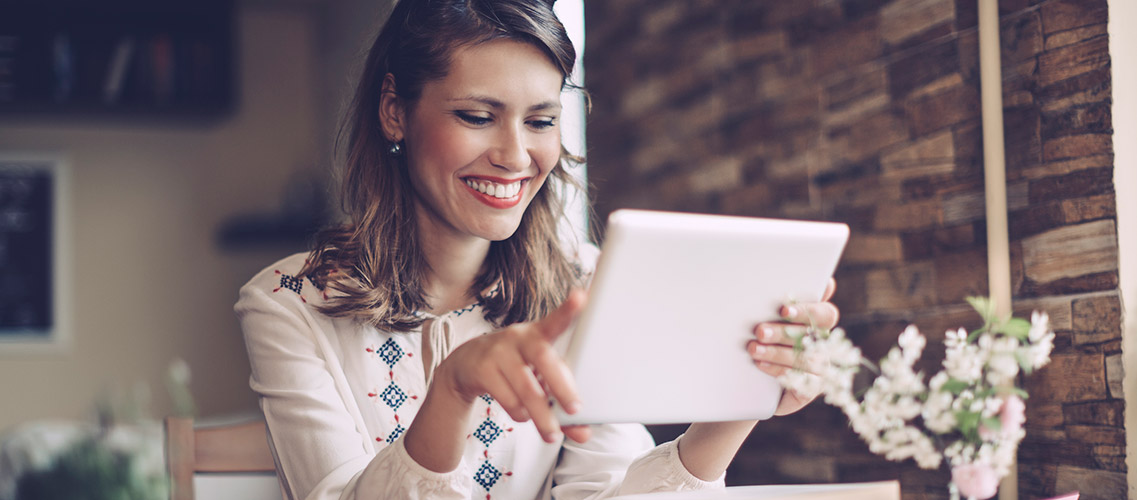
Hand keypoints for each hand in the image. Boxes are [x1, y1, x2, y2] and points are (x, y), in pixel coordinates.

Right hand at [432, 289, 591, 443]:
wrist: (464, 366)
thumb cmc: (513, 369)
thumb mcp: (539, 379)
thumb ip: (562, 404)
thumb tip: (584, 432)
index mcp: (538, 334)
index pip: (555, 320)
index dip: (569, 310)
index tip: (581, 297)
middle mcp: (518, 337)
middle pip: (543, 358)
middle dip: (561, 386)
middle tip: (575, 409)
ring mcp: (498, 351)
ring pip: (526, 388)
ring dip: (541, 415)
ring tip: (550, 434)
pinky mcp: (482, 369)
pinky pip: (507, 398)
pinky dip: (519, 414)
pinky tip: (522, 415)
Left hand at [748, 278, 838, 415]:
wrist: (755, 379)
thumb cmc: (768, 337)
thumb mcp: (774, 316)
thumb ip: (793, 299)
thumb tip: (827, 283)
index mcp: (819, 324)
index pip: (826, 314)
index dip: (807, 311)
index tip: (783, 310)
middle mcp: (824, 345)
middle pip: (811, 336)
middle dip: (783, 332)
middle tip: (759, 330)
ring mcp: (820, 369)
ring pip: (803, 358)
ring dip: (776, 352)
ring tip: (753, 348)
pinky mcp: (809, 389)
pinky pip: (797, 379)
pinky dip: (776, 370)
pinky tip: (759, 364)